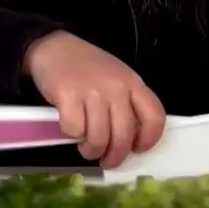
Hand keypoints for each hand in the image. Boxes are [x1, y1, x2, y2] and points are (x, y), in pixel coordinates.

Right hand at [24, 31, 165, 169]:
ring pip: (98, 138)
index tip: (136, 148)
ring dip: (91, 151)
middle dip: (114, 156)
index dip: (148, 139)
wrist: (54, 47)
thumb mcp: (116, 78)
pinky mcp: (68, 95)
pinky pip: (74, 130)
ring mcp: (92, 91)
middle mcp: (116, 87)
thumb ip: (127, 103)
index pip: (154, 116)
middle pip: (124, 136)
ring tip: (86, 148)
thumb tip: (128, 141)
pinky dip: (71, 135)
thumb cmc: (86, 67)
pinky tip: (70, 127)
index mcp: (133, 82)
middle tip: (106, 160)